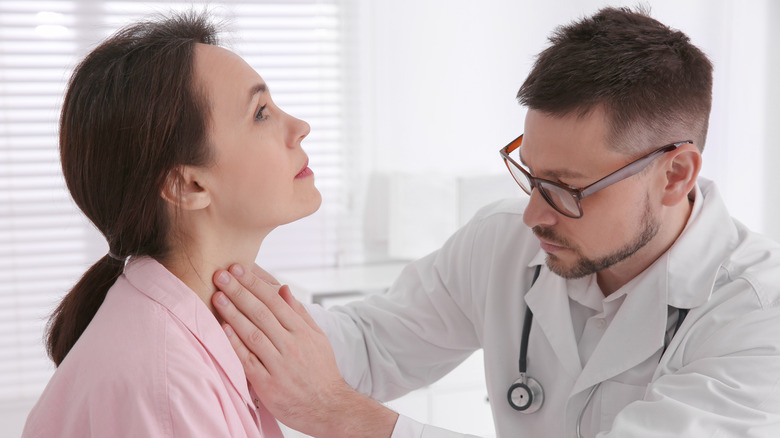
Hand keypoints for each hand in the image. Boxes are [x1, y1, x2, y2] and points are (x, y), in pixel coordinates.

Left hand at [212, 263, 397, 437]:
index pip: (275, 301)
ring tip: (217, 296)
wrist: (329, 407)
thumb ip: (299, 313)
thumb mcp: (317, 338)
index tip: (238, 269)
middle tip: (221, 275)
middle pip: (261, 313)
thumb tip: (283, 288)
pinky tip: (223, 329)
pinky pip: (248, 360)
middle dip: (240, 292)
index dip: (255, 284)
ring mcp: (279, 365)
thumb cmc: (321, 371)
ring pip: (253, 334)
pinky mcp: (268, 384)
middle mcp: (291, 345)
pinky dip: (235, 344)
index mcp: (302, 331)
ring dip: (233, 313)